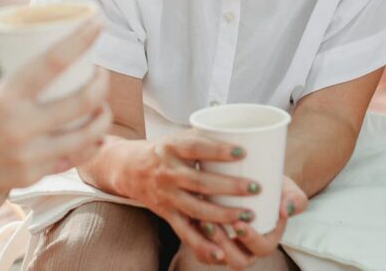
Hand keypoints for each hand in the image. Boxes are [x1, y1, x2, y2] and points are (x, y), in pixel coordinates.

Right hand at [0, 19, 111, 212]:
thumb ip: (1, 74)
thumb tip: (26, 51)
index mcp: (3, 98)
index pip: (52, 62)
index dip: (80, 40)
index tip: (97, 22)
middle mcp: (20, 127)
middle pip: (81, 101)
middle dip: (101, 82)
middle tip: (101, 71)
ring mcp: (29, 155)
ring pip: (86, 135)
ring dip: (102, 116)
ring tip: (102, 104)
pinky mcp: (32, 176)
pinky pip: (72, 159)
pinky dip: (89, 145)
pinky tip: (96, 134)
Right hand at [122, 132, 263, 264]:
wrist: (129, 169)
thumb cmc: (163, 151)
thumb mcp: (177, 137)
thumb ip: (204, 137)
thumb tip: (242, 134)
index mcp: (170, 148)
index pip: (195, 147)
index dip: (218, 150)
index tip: (242, 152)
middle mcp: (167, 172)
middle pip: (200, 181)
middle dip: (230, 186)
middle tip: (256, 187)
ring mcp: (166, 195)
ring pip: (196, 208)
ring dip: (224, 214)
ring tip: (248, 215)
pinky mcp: (167, 214)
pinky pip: (185, 232)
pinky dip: (203, 243)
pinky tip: (221, 251)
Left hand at [195, 176, 307, 268]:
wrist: (252, 179)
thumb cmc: (272, 185)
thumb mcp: (286, 190)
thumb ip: (294, 198)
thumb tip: (286, 208)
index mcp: (266, 240)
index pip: (262, 247)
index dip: (251, 240)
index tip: (240, 223)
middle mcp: (246, 249)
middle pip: (238, 259)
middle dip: (225, 244)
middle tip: (213, 223)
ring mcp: (226, 247)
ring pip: (215, 256)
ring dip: (208, 243)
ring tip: (200, 220)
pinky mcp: (208, 241)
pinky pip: (200, 250)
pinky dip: (195, 240)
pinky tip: (189, 220)